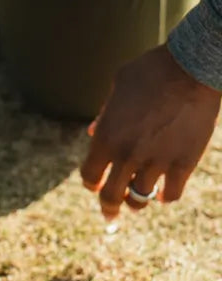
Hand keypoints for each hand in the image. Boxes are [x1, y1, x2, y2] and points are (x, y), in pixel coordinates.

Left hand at [80, 44, 219, 219]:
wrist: (191, 66)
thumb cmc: (151, 70)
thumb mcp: (117, 88)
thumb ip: (104, 114)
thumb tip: (93, 133)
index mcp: (106, 138)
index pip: (89, 176)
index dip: (91, 183)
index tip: (95, 186)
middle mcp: (127, 155)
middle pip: (111, 196)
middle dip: (109, 208)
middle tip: (110, 214)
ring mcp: (156, 161)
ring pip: (140, 198)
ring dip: (137, 202)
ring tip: (137, 202)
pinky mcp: (184, 162)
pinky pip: (172, 193)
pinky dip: (166, 197)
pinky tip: (164, 194)